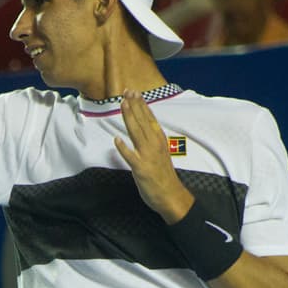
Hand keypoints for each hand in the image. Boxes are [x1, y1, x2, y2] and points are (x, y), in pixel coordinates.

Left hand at [113, 90, 193, 222]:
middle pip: (142, 121)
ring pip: (136, 133)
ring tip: (122, 104)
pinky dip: (124, 148)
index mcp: (159, 140)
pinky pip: (130, 157)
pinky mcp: (141, 169)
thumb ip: (152, 141)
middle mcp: (154, 145)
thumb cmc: (164, 175)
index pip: (149, 118)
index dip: (141, 105)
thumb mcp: (161, 153)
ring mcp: (147, 156)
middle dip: (134, 105)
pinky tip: (116, 140)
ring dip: (129, 118)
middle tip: (126, 91)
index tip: (135, 92)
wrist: (171, 196)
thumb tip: (144, 130)